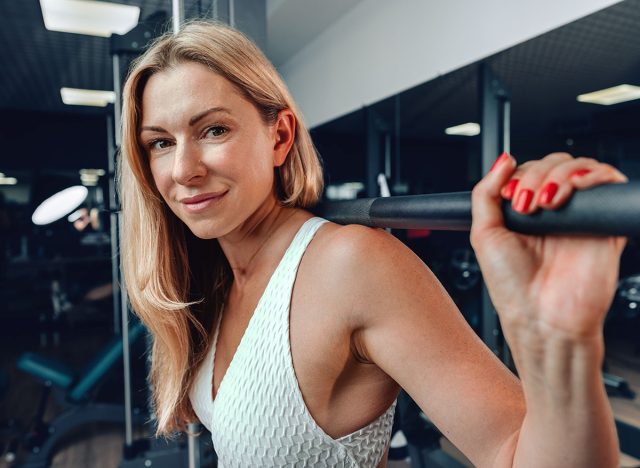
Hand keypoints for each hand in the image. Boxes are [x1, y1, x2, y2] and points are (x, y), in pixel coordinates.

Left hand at [470, 152, 627, 338]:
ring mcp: (581, 216)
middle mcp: (554, 212)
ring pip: (581, 168)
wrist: (541, 319)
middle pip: (555, 164)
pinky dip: (595, 176)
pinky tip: (574, 191)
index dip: (519, 175)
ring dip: (561, 174)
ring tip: (546, 204)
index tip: (510, 198)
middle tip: (526, 204)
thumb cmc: (512, 286)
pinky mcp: (607, 225)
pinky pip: (611, 184)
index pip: (529, 170)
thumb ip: (485, 194)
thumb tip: (503, 159)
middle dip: (537, 175)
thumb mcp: (484, 235)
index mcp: (527, 213)